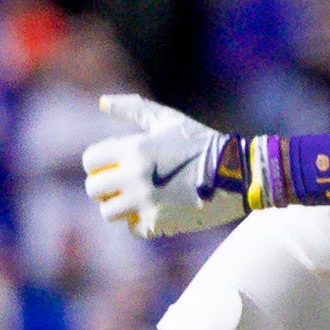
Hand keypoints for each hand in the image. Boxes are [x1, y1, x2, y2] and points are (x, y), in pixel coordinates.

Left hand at [82, 94, 244, 237]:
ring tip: (136, 198)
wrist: (238, 174)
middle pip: (94, 189)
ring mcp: (146, 202)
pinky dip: (141, 222)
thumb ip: (133, 108)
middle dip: (104, 186)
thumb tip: (101, 101)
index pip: (91, 160)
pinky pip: (133, 228)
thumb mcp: (169, 120)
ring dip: (119, 206)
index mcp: (135, 148)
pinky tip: (157, 210)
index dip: (97, 162)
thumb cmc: (202, 143)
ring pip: (108, 212)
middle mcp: (136, 176)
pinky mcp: (158, 223)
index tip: (110, 164)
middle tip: (120, 184)